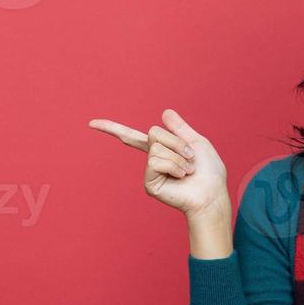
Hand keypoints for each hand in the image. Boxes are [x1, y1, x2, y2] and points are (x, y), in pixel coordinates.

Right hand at [88, 108, 228, 219]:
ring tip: (187, 170)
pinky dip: (173, 165)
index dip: (111, 128)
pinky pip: (155, 161)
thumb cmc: (208, 172)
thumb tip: (165, 111)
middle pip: (154, 132)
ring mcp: (149, 172)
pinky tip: (181, 176)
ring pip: (156, 147)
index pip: (132, 137)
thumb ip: (179, 128)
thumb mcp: (196, 142)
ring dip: (178, 155)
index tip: (91, 123)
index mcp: (161, 149)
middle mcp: (152, 160)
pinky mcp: (149, 184)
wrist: (212, 193)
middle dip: (177, 141)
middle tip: (190, 157)